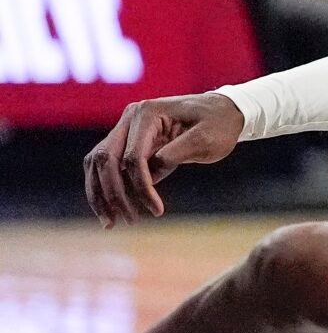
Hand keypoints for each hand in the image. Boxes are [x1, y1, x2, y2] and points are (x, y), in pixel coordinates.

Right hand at [85, 94, 245, 226]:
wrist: (224, 110)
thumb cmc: (219, 124)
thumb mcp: (207, 139)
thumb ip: (177, 153)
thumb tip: (150, 175)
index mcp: (148, 113)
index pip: (133, 156)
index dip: (141, 186)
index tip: (156, 211)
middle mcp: (130, 118)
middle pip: (105, 159)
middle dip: (112, 193)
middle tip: (126, 221)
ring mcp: (126, 127)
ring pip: (98, 162)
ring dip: (99, 193)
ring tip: (110, 222)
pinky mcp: (128, 140)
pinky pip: (107, 164)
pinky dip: (105, 186)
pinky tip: (112, 209)